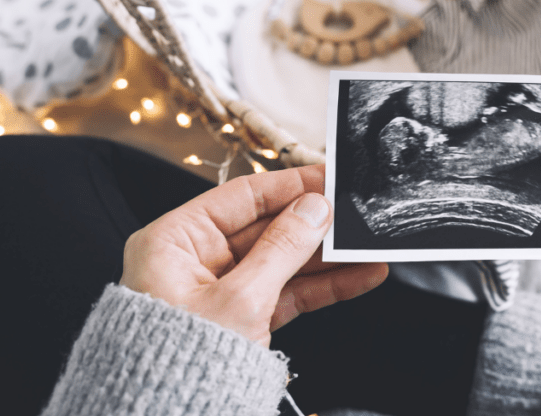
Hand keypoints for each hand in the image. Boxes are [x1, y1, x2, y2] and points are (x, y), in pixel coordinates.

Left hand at [119, 164, 387, 346]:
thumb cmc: (178, 364)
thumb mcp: (240, 300)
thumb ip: (282, 248)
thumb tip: (313, 209)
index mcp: (174, 241)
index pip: (240, 197)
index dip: (289, 185)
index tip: (327, 177)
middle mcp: (193, 262)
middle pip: (266, 228)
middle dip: (314, 224)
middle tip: (353, 213)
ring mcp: (219, 292)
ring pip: (283, 262)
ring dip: (327, 258)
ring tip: (366, 247)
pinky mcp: (241, 320)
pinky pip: (287, 293)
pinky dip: (322, 287)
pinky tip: (358, 276)